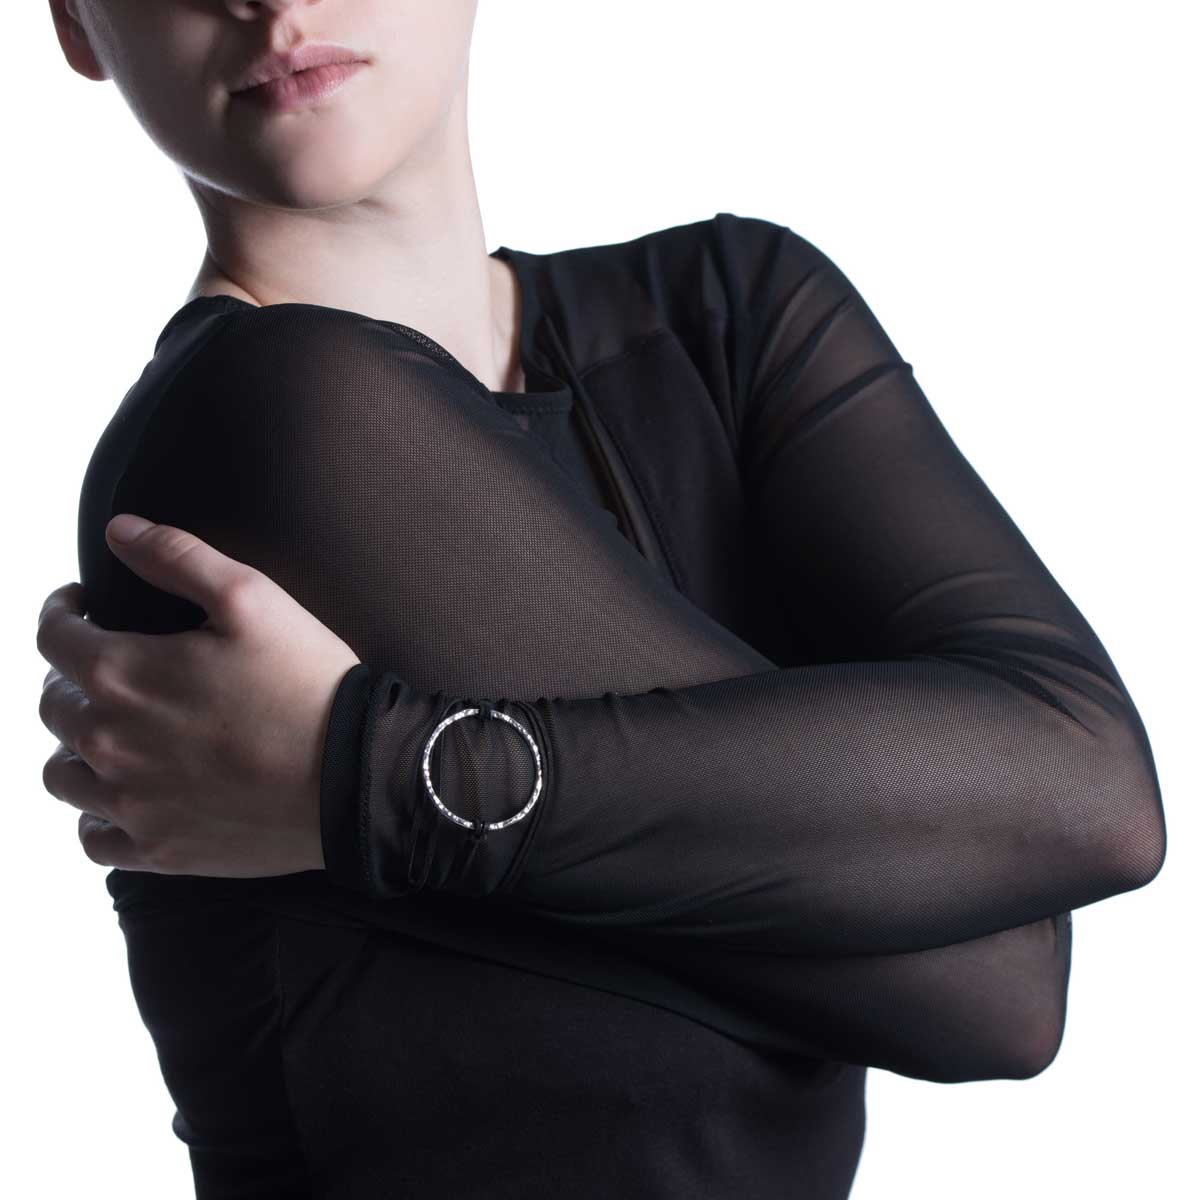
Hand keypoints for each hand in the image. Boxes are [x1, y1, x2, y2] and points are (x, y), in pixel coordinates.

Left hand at [37, 513, 361, 878]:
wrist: (356, 777)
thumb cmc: (309, 684)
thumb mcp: (253, 597)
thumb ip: (178, 557)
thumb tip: (119, 532)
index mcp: (122, 674)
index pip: (52, 636)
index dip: (63, 611)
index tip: (83, 606)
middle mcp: (109, 742)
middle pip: (53, 705)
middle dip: (72, 677)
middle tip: (112, 667)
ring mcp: (132, 803)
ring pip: (62, 774)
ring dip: (78, 746)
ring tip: (117, 732)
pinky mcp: (159, 850)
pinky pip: (94, 838)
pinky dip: (99, 815)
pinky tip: (129, 795)